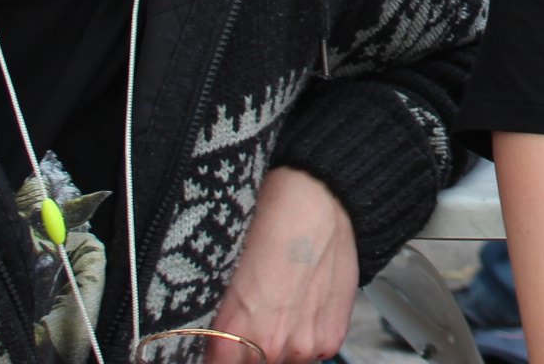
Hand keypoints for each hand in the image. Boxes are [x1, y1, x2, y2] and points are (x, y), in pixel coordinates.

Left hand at [207, 166, 359, 363]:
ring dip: (277, 346)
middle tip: (251, 320)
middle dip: (246, 350)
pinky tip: (300, 305)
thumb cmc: (268, 218)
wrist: (317, 196)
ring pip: (282, 363)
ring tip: (279, 307)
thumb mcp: (223, 269)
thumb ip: (217, 318)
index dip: (217, 353)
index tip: (219, 344)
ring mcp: (305, 345)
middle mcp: (270, 347)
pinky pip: (311, 354)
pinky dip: (304, 336)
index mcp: (233, 332)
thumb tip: (211, 340)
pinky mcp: (332, 337)